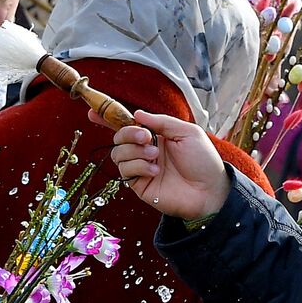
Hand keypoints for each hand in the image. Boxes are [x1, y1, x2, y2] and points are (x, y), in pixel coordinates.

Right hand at [100, 110, 229, 219]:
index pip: (128, 125)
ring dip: (135, 152)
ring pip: (118, 154)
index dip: (108, 119)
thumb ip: (161, 121)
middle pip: (118, 138)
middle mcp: (145, 150)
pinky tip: (155, 170)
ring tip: (155, 156)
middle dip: (128, 134)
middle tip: (147, 138)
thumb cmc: (203, 160)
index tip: (92, 112)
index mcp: (156, 135)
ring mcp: (141, 168)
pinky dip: (138, 167)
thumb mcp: (187, 132)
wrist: (209, 190)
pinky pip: (125, 171)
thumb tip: (136, 114)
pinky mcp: (139, 185)